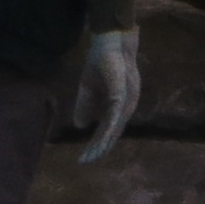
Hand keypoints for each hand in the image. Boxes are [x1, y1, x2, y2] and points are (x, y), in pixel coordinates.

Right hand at [66, 29, 142, 164]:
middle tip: (87, 161)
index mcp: (116, 107)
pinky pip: (116, 114)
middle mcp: (123, 107)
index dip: (96, 144)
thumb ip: (85, 106)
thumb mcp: (88, 88)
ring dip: (104, 142)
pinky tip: (103, 138)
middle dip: (99, 148)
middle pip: (112, 133)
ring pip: (114, 127)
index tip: (83, 158)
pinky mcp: (123, 93)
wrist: (111, 42)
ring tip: (93, 155)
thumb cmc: (102, 62)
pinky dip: (110, 127)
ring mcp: (124, 101)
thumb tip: (79, 126)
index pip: (106, 131)